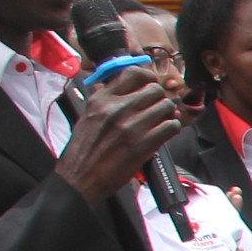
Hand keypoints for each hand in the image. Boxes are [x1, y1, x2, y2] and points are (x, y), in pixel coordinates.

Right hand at [50, 66, 183, 213]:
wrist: (80, 177)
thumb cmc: (84, 149)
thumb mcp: (89, 115)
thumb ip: (108, 99)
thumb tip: (129, 87)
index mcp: (102, 99)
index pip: (134, 73)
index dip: (148, 77)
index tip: (152, 83)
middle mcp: (117, 108)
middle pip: (155, 89)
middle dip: (159, 98)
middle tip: (157, 108)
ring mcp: (132, 126)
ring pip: (166, 106)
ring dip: (168, 114)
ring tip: (161, 121)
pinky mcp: (143, 144)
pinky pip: (171, 126)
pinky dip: (172, 128)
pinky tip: (164, 132)